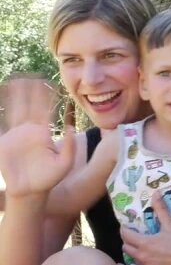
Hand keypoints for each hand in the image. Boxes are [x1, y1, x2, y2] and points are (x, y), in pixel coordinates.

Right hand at [0, 77, 75, 197]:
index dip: (45, 97)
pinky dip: (2, 114)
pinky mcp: (5, 142)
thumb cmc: (48, 179)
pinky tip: (1, 101)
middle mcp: (30, 131)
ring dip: (14, 98)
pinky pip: (3, 125)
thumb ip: (70, 146)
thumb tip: (70, 126)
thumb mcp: (64, 164)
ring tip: (13, 81)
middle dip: (29, 92)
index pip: (45, 110)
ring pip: (15, 111)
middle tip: (29, 74)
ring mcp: (16, 135)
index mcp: (43, 133)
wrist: (29, 190)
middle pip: (29, 106)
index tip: (47, 82)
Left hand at [120, 197, 170, 264]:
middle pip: (127, 246)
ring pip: (131, 258)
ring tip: (134, 248)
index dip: (125, 229)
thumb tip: (155, 193)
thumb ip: (161, 209)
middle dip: (128, 240)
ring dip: (131, 252)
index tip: (127, 227)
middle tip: (133, 236)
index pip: (126, 234)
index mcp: (145, 242)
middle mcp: (142, 256)